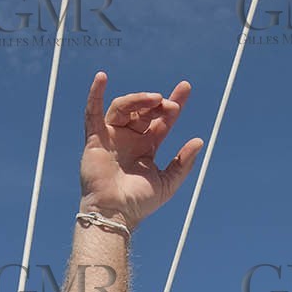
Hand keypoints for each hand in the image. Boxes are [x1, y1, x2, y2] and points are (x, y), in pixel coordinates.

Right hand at [79, 72, 204, 233]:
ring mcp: (112, 137)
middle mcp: (129, 139)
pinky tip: (101, 78)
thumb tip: (198, 140)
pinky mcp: (95, 139)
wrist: (115, 213)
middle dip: (158, 104)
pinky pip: (92, 112)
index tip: (185, 88)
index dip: (174, 103)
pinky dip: (94, 94)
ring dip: (139, 99)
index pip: (162, 119)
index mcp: (146, 147)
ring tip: (155, 100)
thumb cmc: (139, 203)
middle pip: (145, 110)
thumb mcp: (168, 182)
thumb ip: (183, 163)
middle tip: (170, 105)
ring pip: (125, 107)